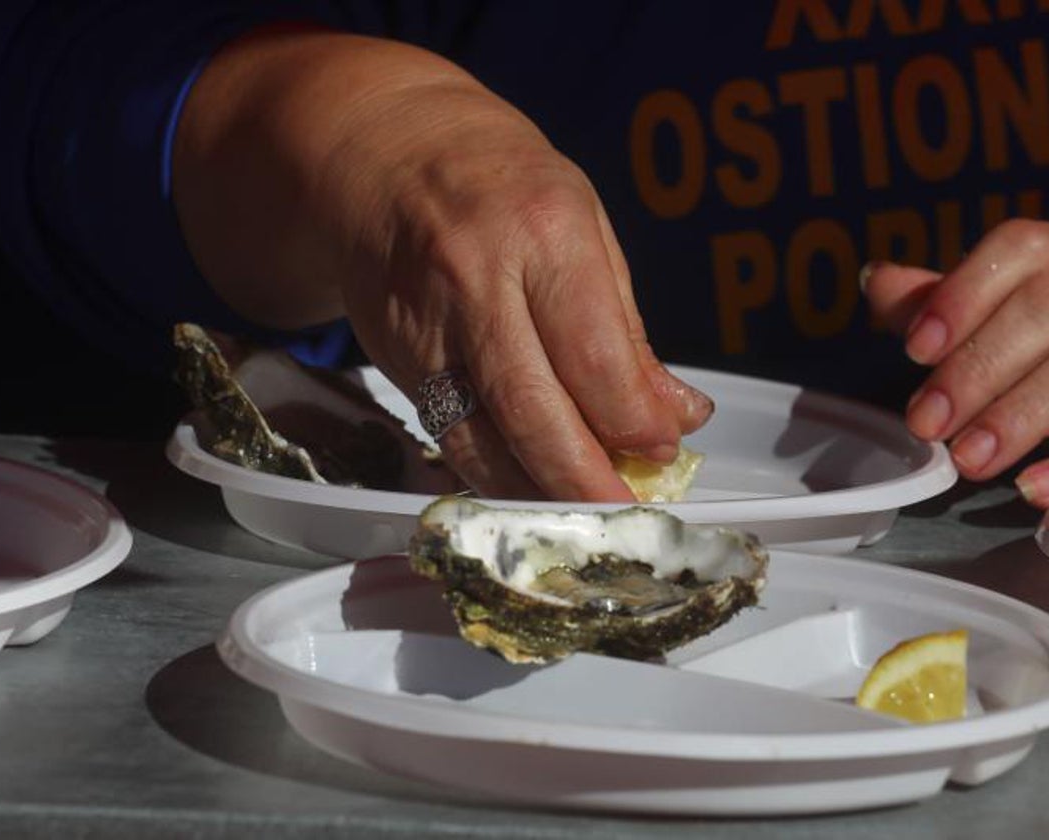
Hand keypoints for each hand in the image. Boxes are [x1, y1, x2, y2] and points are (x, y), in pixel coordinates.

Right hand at [174, 28, 711, 500]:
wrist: (380, 156)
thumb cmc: (498, 183)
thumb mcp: (582, 224)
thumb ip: (625, 328)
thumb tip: (675, 416)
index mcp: (541, 231)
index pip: (594, 355)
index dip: (633, 420)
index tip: (661, 452)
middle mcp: (475, 280)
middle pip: (531, 410)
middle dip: (584, 481)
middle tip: (623, 517)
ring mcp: (425, 326)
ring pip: (479, 440)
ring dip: (536, 492)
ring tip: (581, 516)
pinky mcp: (395, 361)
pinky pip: (449, 437)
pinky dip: (493, 472)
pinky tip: (529, 484)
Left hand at [862, 219, 1048, 507]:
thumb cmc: (1035, 326)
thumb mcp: (991, 302)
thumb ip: (935, 298)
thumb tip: (877, 280)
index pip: (1015, 249)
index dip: (962, 297)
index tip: (914, 350)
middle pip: (1042, 313)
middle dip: (978, 370)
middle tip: (927, 424)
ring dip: (1022, 417)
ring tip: (970, 461)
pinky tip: (1033, 490)